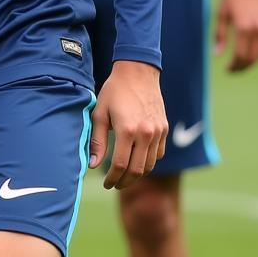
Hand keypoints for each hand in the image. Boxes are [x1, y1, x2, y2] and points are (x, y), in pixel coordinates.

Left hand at [89, 60, 166, 189]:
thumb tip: (93, 165)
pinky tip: (137, 160)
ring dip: (137, 174)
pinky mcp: (164, 128)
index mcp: (127, 130)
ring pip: (149, 165)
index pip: (120, 165)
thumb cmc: (114, 91)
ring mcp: (157, 131)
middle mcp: (145, 133)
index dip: (112, 178)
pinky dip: (149, 162)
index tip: (106, 184)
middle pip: (137, 170)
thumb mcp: (100, 113)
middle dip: (125, 181)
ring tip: (125, 176)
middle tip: (115, 184)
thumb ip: (97, 141)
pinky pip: (158, 154)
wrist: (137, 72)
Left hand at [214, 0, 257, 71]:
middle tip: (234, 70)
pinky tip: (252, 55)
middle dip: (242, 67)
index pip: (240, 55)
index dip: (233, 66)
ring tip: (241, 64)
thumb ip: (220, 35)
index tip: (227, 70)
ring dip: (252, 62)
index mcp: (243, 26)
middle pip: (252, 57)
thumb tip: (216, 54)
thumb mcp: (222, 13)